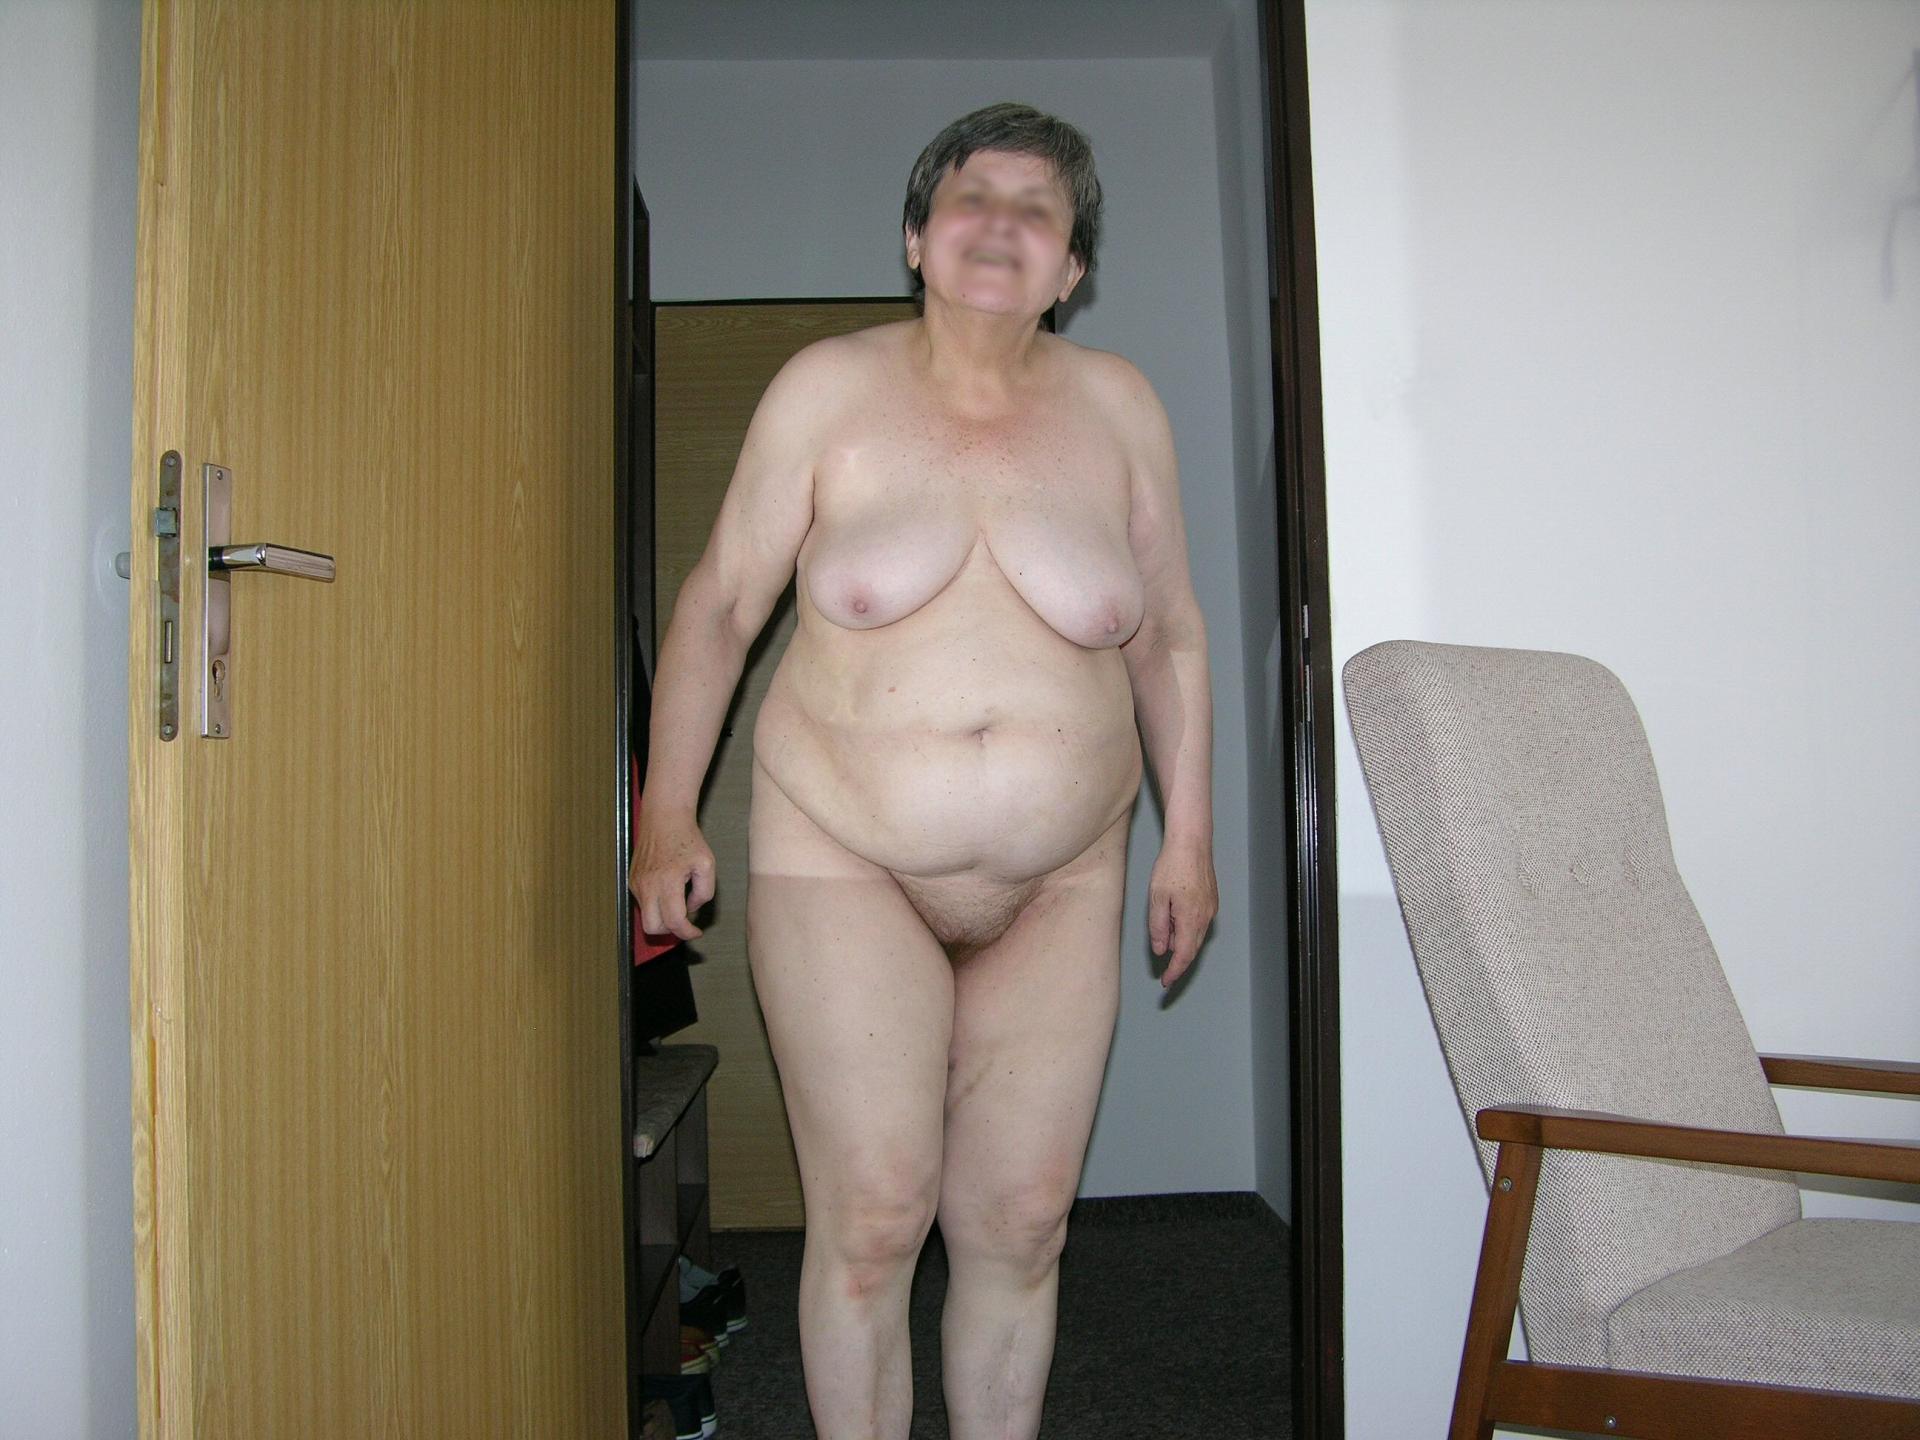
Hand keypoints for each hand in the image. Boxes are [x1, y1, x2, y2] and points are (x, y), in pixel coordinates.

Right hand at [628, 812, 716, 940]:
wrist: (665, 818)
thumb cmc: (687, 839)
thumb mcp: (707, 864)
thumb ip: (704, 892)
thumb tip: (691, 909)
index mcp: (668, 882)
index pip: (674, 922)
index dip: (687, 933)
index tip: (696, 931)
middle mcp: (648, 885)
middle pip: (652, 927)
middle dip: (670, 930)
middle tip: (685, 921)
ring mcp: (637, 883)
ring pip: (646, 917)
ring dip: (662, 917)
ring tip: (678, 900)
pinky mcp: (632, 880)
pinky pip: (643, 903)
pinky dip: (655, 905)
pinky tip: (668, 891)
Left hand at [1148, 837, 1215, 988]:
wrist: (1192, 843)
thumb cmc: (1172, 866)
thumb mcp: (1157, 898)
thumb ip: (1158, 927)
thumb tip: (1161, 949)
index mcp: (1191, 919)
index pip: (1183, 956)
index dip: (1175, 972)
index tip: (1166, 983)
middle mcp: (1205, 917)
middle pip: (1192, 948)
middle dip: (1178, 962)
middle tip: (1165, 974)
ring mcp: (1210, 908)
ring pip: (1196, 936)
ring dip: (1182, 945)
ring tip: (1166, 943)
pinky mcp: (1211, 900)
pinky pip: (1199, 924)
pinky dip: (1188, 931)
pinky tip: (1176, 925)